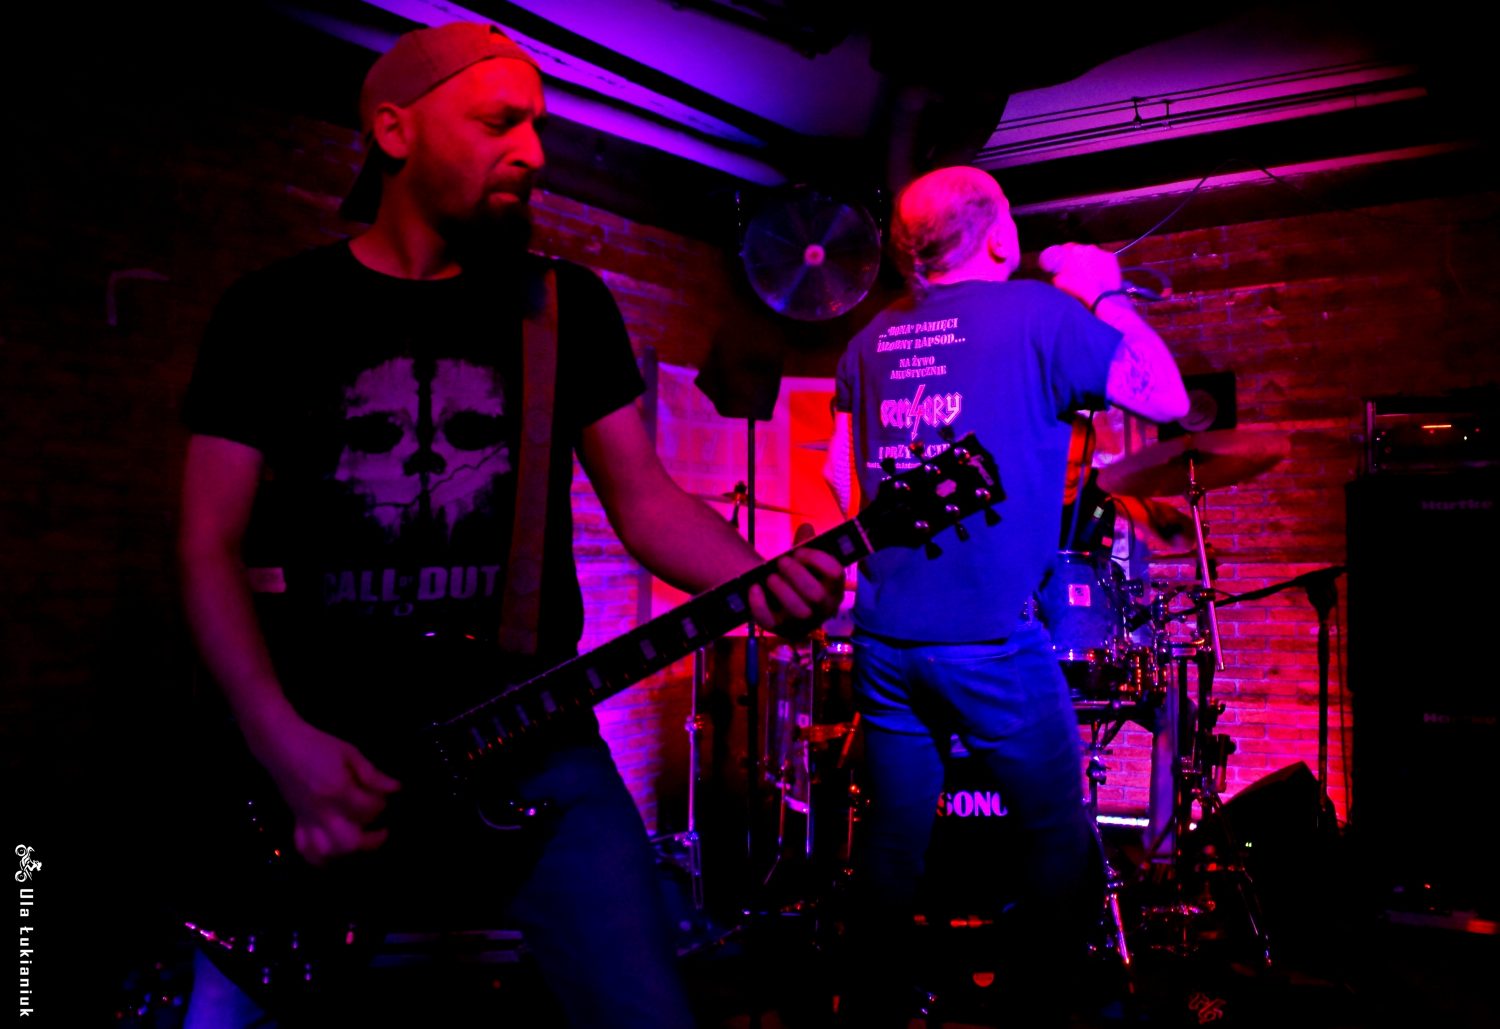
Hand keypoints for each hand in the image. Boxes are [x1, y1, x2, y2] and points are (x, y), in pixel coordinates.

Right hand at [250, 716, 401, 866]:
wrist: (281, 745)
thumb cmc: (318, 745)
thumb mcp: (349, 752)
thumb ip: (372, 774)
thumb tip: (396, 789)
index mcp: (338, 790)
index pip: (369, 810)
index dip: (382, 805)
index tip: (384, 797)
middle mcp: (322, 811)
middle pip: (350, 842)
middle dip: (371, 840)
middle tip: (380, 830)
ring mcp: (307, 820)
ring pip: (327, 852)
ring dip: (346, 852)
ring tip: (359, 840)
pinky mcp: (297, 823)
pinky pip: (305, 851)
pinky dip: (320, 858)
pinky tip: (333, 852)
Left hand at [748, 547, 844, 640]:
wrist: (781, 599)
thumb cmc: (799, 575)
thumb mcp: (805, 559)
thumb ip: (806, 543)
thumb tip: (805, 527)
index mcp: (835, 587)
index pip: (835, 573)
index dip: (816, 559)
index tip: (798, 551)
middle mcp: (825, 608)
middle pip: (816, 595)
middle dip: (797, 575)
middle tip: (781, 562)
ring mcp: (804, 622)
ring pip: (798, 611)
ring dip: (782, 590)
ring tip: (770, 576)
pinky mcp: (781, 630)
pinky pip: (769, 621)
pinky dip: (759, 604)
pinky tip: (754, 588)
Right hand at [1039, 243, 1121, 307]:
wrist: (1101, 297)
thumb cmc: (1079, 289)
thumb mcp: (1059, 283)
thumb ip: (1054, 275)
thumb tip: (1052, 273)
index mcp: (1075, 251)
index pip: (1067, 247)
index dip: (1064, 253)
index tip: (1063, 260)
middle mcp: (1089, 247)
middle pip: (1080, 250)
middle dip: (1077, 257)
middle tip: (1075, 268)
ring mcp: (1102, 252)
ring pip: (1092, 254)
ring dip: (1088, 260)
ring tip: (1088, 272)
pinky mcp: (1111, 258)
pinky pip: (1102, 258)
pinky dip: (1099, 263)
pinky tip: (1098, 273)